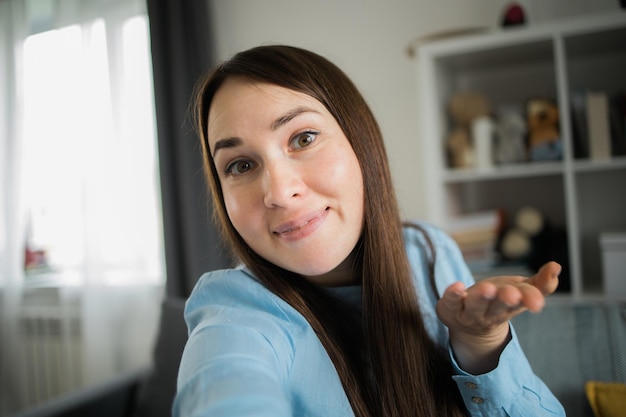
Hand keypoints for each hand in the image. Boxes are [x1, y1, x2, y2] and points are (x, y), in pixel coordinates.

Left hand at [436, 261, 560, 373]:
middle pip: (499, 306)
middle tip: (511, 293)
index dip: (529, 299)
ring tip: (487, 289)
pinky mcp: (450, 308)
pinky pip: (451, 302)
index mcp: (511, 306)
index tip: (536, 301)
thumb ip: (541, 283)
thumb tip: (557, 267)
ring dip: (481, 297)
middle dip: (505, 299)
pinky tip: (457, 286)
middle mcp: (491, 312)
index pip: (523, 302)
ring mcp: (470, 312)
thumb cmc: (498, 302)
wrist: (469, 327)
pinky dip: (453, 295)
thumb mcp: (521, 291)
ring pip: (476, 306)